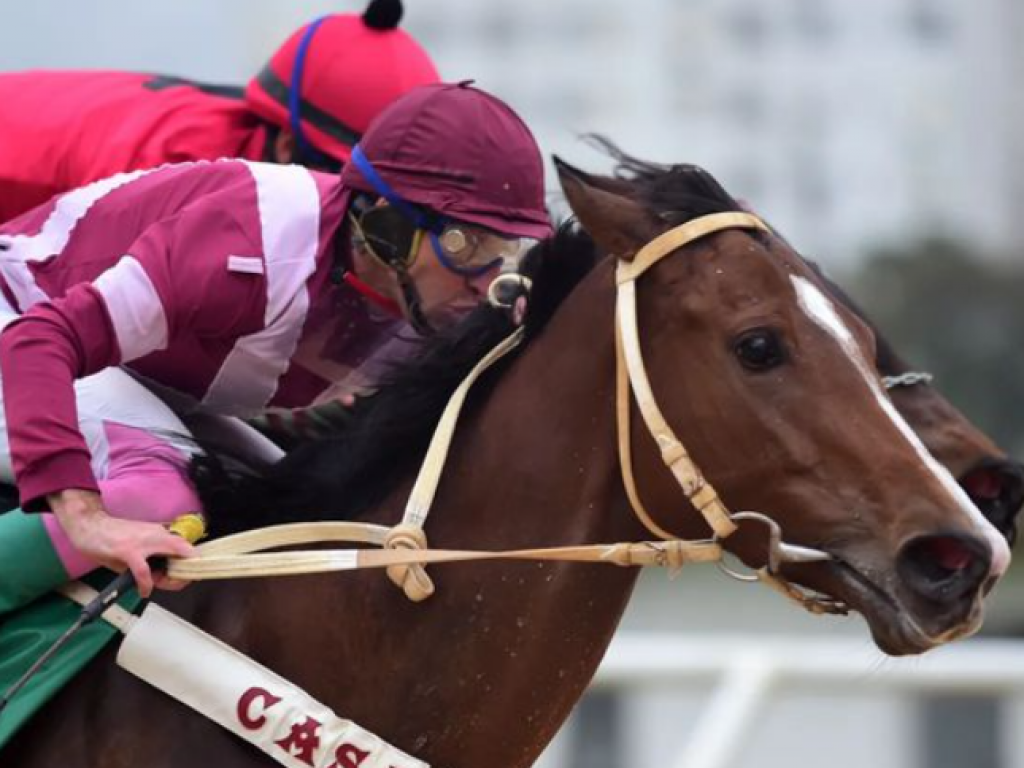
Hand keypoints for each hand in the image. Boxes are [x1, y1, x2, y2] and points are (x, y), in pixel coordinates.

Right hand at [48, 489, 195, 596]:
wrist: (90, 524)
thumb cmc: (114, 536)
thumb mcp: (140, 542)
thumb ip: (153, 553)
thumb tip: (165, 570)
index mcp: (160, 533)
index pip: (185, 547)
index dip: (192, 562)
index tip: (192, 574)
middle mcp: (156, 534)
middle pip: (184, 552)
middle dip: (188, 570)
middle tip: (186, 581)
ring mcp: (143, 542)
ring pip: (169, 557)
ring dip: (172, 577)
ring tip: (170, 585)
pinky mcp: (128, 551)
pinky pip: (143, 571)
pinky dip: (146, 584)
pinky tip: (145, 591)